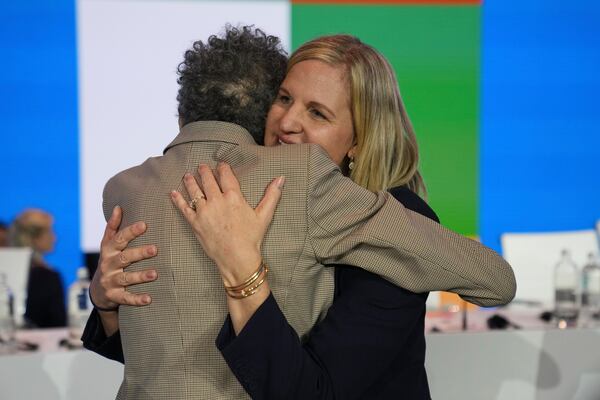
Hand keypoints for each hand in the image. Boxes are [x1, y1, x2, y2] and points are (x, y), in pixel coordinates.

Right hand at [89, 205, 157, 310]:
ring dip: (140, 276)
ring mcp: (110, 281)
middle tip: (155, 249)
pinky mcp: (114, 296)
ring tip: (155, 274)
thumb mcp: (107, 245)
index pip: (119, 239)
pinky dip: (137, 299)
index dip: (131, 232)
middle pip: (124, 258)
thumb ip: (113, 227)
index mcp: (108, 250)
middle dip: (139, 253)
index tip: (144, 224)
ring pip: (126, 278)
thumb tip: (119, 207)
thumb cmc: (109, 261)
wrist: (97, 290)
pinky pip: (126, 298)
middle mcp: (108, 265)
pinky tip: (149, 299)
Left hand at [171, 162, 283, 285]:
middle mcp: (217, 201)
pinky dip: (178, 199)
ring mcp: (204, 211)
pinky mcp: (195, 223)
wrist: (237, 258)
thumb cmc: (251, 238)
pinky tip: (173, 192)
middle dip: (204, 171)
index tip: (220, 164)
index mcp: (233, 197)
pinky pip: (184, 208)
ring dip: (190, 181)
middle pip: (208, 180)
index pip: (226, 175)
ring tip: (188, 175)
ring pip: (194, 191)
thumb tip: (281, 178)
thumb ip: (272, 195)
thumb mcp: (264, 215)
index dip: (222, 168)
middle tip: (201, 166)